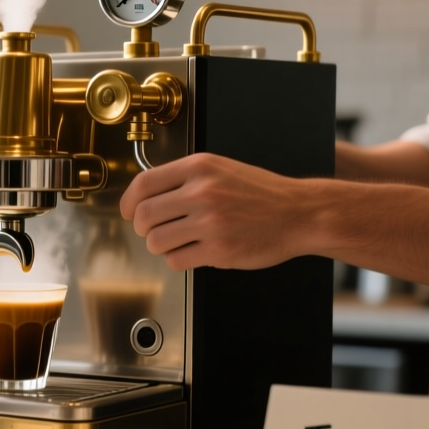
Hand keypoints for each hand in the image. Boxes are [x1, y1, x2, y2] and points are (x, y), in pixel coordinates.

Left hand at [118, 153, 313, 270]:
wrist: (299, 213)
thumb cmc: (261, 193)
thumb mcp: (221, 169)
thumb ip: (185, 177)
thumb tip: (145, 194)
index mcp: (200, 168)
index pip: (143, 184)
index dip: (128, 202)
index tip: (129, 211)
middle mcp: (202, 192)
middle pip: (144, 215)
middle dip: (143, 227)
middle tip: (153, 229)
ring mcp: (211, 222)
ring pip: (155, 241)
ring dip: (160, 245)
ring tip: (177, 241)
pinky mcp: (219, 250)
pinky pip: (176, 260)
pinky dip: (178, 259)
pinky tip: (192, 251)